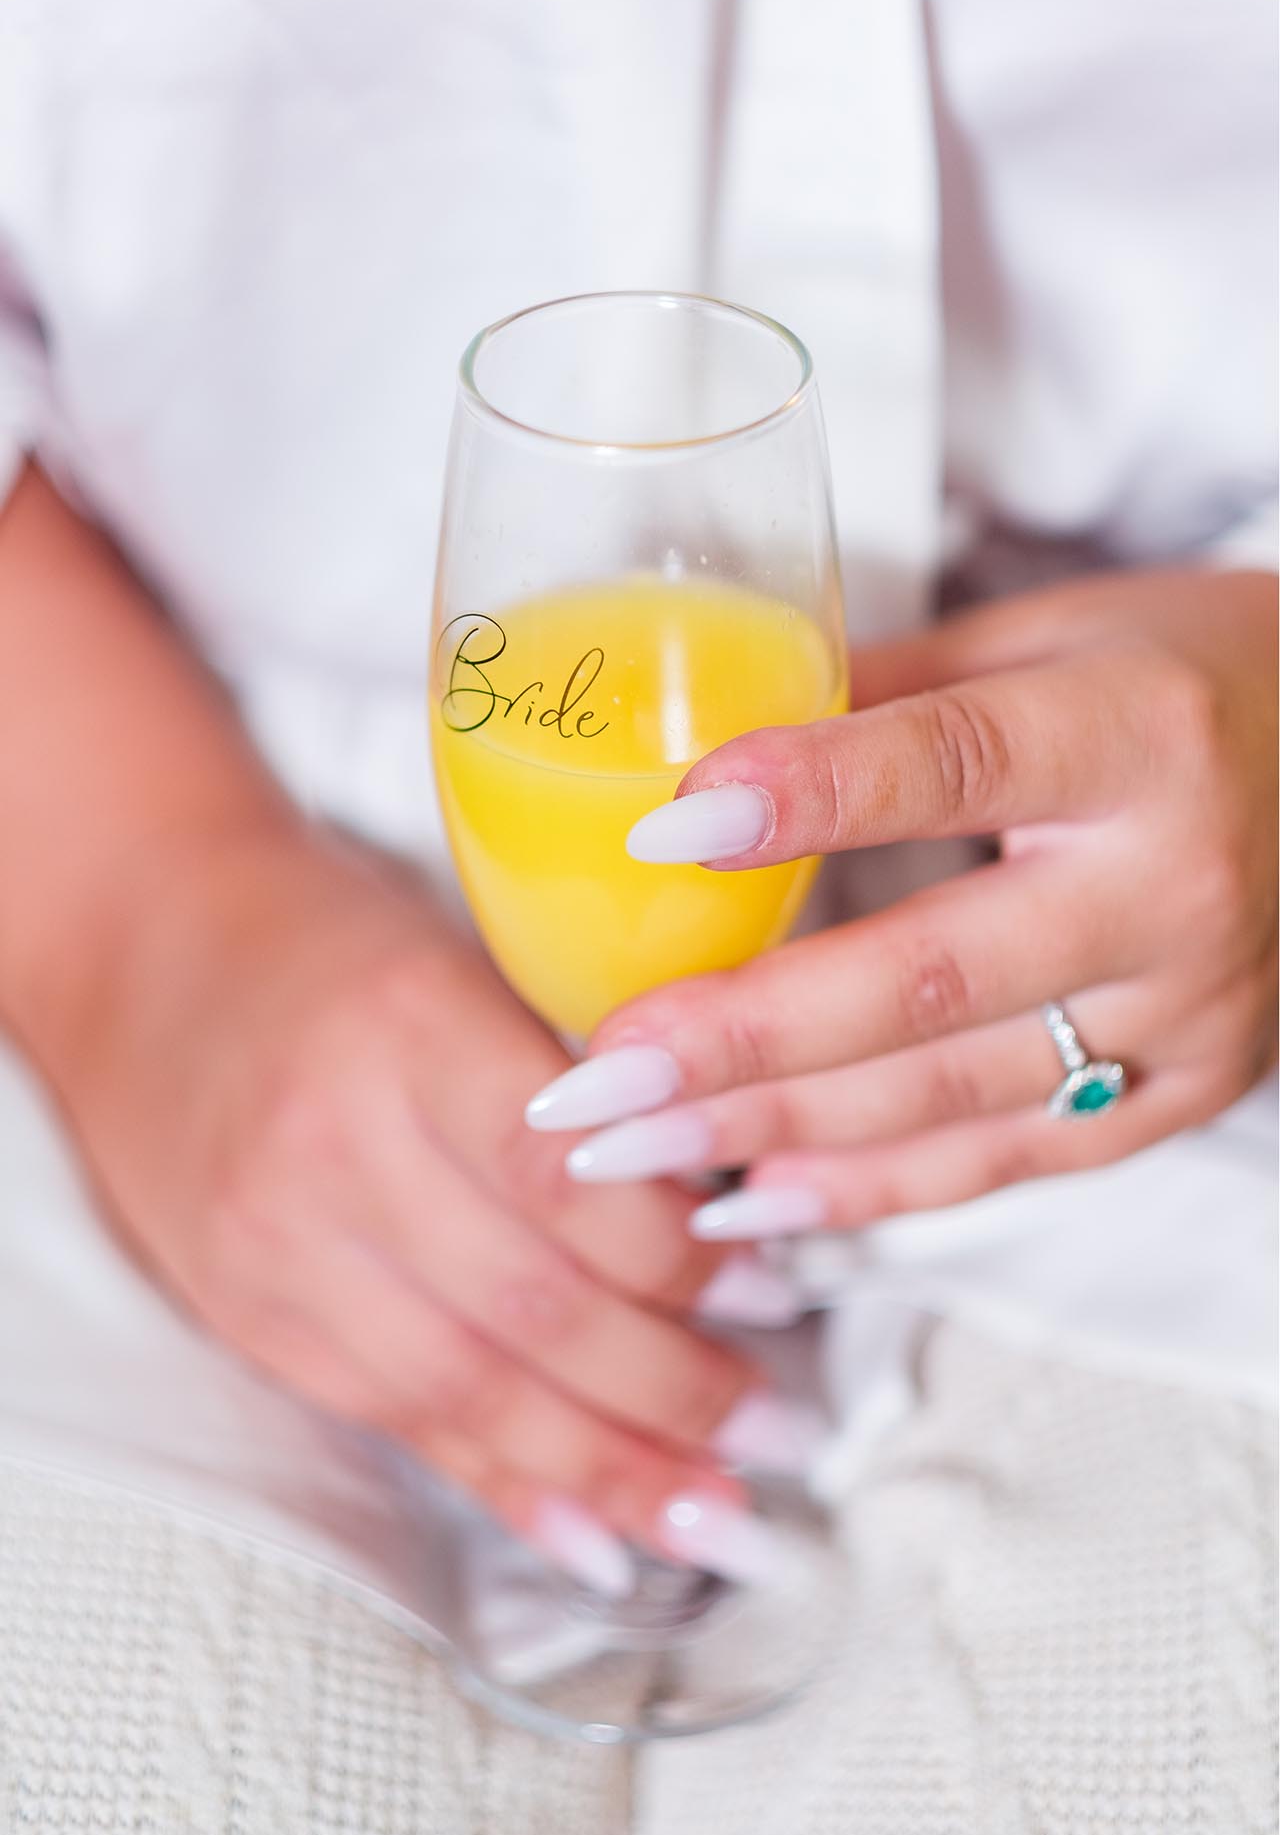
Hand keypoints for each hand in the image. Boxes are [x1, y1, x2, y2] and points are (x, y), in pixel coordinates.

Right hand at [62, 824, 817, 1592]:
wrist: (150, 956)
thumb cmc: (340, 945)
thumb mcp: (469, 960)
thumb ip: (576, 1082)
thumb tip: (722, 1217)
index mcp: (412, 1025)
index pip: (570, 1180)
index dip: (683, 1260)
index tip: (777, 1291)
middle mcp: (336, 1144)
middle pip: (531, 1307)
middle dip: (672, 1392)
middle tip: (777, 1432)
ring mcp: (279, 1243)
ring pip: (469, 1390)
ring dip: (608, 1469)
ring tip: (716, 1515)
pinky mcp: (251, 1313)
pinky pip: (396, 1422)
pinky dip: (505, 1487)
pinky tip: (595, 1535)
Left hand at [526, 569, 1277, 1238]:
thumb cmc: (1184, 681)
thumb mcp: (1050, 637)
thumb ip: (881, 696)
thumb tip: (699, 754)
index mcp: (1135, 734)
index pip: (952, 762)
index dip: (804, 795)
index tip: (658, 825)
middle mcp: (1170, 886)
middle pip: (931, 978)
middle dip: (742, 1039)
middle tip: (591, 1076)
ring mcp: (1189, 1012)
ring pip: (952, 1095)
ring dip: (773, 1129)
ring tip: (625, 1148)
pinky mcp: (1187, 1092)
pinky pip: (1009, 1161)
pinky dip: (872, 1187)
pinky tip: (751, 1197)